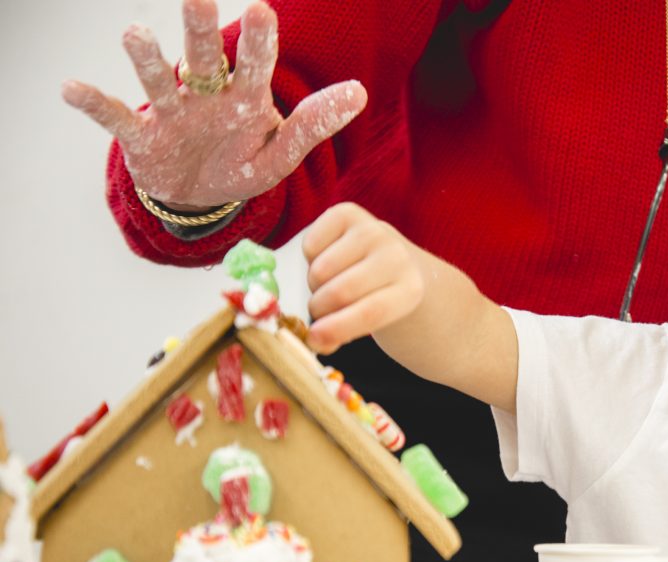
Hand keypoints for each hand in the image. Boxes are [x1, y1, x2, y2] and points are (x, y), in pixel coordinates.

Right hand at [61, 0, 366, 208]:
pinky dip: (93, 102)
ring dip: (146, 58)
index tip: (263, 11)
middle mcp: (206, 94)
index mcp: (245, 97)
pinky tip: (72, 90)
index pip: (255, 64)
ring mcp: (170, 111)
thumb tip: (360, 93)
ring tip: (135, 35)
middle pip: (203, 57)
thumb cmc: (242, 165)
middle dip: (200, 31)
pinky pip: (114, 115)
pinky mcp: (141, 135)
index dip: (259, 41)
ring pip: (157, 78)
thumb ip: (314, 124)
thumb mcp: (280, 153)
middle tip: (198, 2)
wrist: (200, 199)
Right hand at [304, 203, 425, 354]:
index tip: (315, 340)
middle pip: (340, 292)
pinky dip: (310, 259)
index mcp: (410, 290)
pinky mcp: (348, 213)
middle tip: (322, 312)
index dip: (338, 328)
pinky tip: (329, 260)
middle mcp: (396, 256)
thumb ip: (343, 334)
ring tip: (329, 285)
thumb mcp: (374, 323)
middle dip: (320, 309)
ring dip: (314, 286)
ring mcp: (373, 231)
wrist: (399, 263)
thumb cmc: (380, 299)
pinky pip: (310, 246)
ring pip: (320, 271)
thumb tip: (314, 340)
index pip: (371, 312)